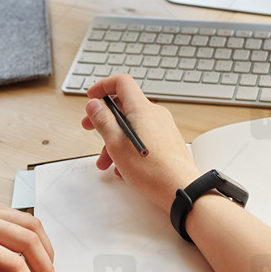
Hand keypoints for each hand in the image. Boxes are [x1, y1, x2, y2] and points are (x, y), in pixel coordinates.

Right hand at [81, 74, 200, 211]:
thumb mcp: (116, 144)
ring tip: (105, 162)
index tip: (92, 97)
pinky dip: (129, 146)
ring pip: (132, 126)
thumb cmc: (151, 169)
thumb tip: (95, 104)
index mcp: (142, 109)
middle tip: (90, 128)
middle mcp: (155, 114)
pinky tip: (123, 166)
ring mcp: (163, 127)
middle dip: (104, 119)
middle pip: (124, 106)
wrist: (179, 188)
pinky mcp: (167, 141)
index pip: (122, 83)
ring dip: (114, 140)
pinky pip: (143, 137)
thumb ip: (103, 120)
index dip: (104, 86)